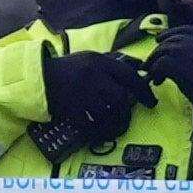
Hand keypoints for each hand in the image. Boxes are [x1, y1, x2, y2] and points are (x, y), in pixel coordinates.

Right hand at [28, 46, 147, 152]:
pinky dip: (97, 132)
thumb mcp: (91, 58)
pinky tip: (100, 134)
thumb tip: (138, 69)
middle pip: (120, 98)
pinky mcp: (72, 109)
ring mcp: (83, 94)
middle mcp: (94, 77)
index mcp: (100, 62)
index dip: (144, 90)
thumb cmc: (70, 67)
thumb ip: (112, 64)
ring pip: (108, 113)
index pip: (129, 76)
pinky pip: (90, 125)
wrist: (41, 75)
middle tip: (127, 118)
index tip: (151, 102)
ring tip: (116, 128)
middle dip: (127, 111)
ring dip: (115, 124)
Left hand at [149, 15, 192, 99]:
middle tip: (154, 57)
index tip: (164, 39)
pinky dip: (154, 72)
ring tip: (152, 71)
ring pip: (162, 49)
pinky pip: (158, 64)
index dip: (172, 34)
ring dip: (155, 61)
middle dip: (161, 47)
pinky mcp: (175, 63)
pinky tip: (156, 81)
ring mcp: (185, 49)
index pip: (187, 30)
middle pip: (171, 38)